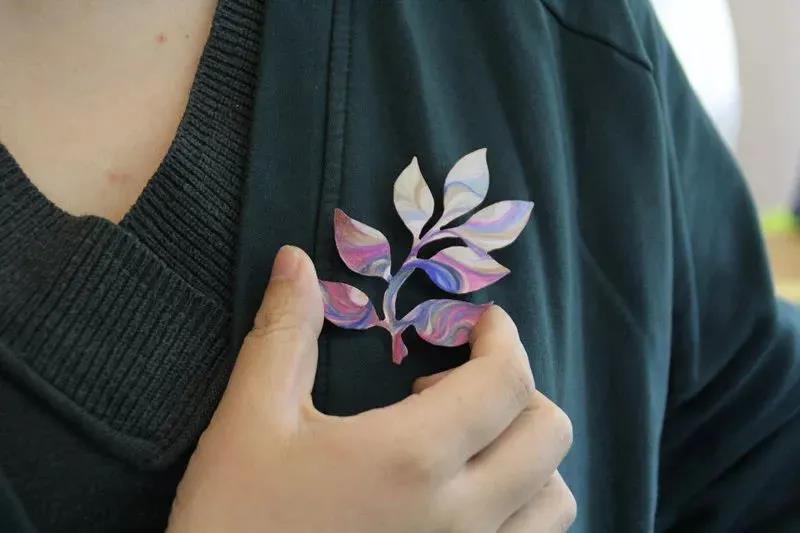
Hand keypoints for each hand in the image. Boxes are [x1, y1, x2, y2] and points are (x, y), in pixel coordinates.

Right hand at [167, 245, 574, 531]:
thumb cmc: (237, 519)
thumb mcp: (249, 422)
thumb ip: (283, 335)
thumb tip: (295, 260)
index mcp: (413, 458)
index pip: (506, 381)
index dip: (503, 339)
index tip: (482, 323)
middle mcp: (463, 516)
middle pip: (549, 433)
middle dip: (517, 390)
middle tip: (455, 387)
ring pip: (555, 499)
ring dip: (528, 456)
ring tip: (469, 448)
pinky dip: (523, 510)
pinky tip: (468, 501)